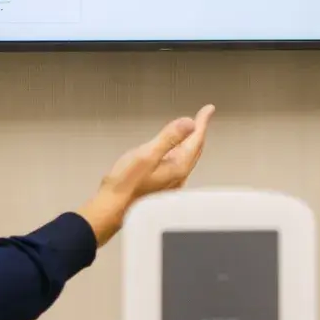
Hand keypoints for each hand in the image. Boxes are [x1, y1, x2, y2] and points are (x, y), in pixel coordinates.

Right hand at [80, 105, 214, 245]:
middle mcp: (178, 176)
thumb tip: (188, 123)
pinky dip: (180, 152)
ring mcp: (171, 183)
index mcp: (178, 167)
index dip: (202, 121)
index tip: (208, 110)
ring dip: (190, 141)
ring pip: (187, 157)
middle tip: (201, 117)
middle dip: (198, 130)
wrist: (112, 209)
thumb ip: (169, 138)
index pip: (196, 139)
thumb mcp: (146, 155)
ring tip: (191, 131)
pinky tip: (174, 152)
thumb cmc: (125, 186)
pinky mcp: (162, 186)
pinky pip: (178, 164)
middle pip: (194, 148)